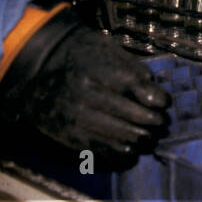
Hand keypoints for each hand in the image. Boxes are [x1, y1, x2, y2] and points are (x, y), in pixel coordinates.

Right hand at [0, 9, 171, 165]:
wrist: (37, 67)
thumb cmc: (80, 54)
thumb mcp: (107, 49)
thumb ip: (133, 69)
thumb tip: (155, 92)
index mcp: (97, 71)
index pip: (139, 91)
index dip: (158, 100)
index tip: (164, 103)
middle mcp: (85, 96)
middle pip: (132, 117)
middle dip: (153, 122)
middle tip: (162, 123)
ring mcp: (74, 118)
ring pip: (119, 137)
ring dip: (141, 140)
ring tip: (151, 137)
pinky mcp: (67, 135)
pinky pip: (100, 150)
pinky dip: (121, 152)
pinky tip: (132, 150)